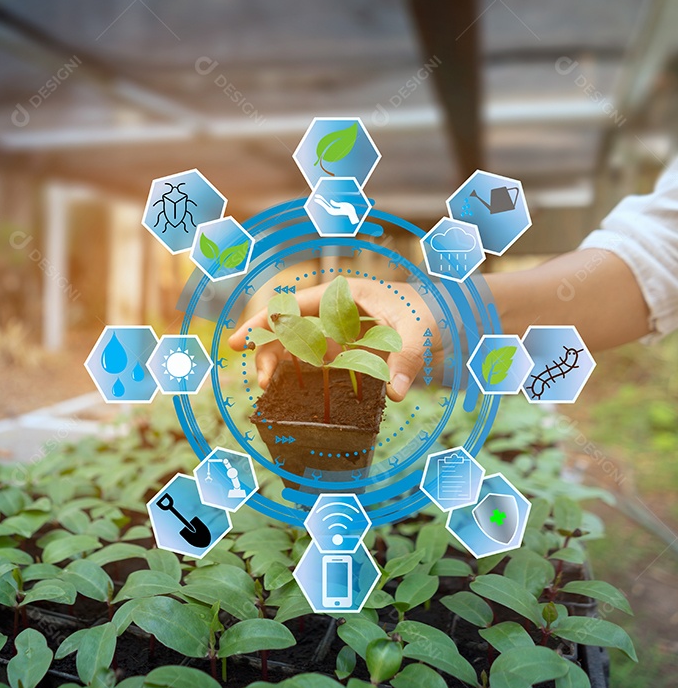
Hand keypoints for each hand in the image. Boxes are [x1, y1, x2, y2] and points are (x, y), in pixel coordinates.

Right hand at [227, 278, 439, 400]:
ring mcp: (336, 332)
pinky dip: (297, 375)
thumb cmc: (429, 313)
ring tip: (268, 388)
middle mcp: (332, 313)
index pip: (293, 306)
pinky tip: (286, 390)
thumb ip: (406, 358)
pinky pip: (312, 362)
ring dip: (278, 364)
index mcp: (342, 296)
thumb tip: (396, 391)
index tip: (241, 340)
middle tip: (261, 381)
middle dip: (268, 351)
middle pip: (287, 329)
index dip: (264, 321)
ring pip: (294, 346)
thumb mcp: (419, 331)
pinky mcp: (343, 351)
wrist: (447, 319)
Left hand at [312, 194, 359, 223]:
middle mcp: (331, 211)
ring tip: (318, 196)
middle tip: (316, 196)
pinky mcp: (333, 209)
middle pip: (324, 204)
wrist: (351, 214)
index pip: (325, 205)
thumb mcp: (343, 205)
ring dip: (322, 201)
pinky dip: (325, 202)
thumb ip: (336, 204)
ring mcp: (332, 210)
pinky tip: (323, 200)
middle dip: (320, 200)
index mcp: (332, 211)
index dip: (320, 202)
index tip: (316, 199)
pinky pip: (328, 205)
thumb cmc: (348, 210)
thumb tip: (330, 201)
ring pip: (325, 205)